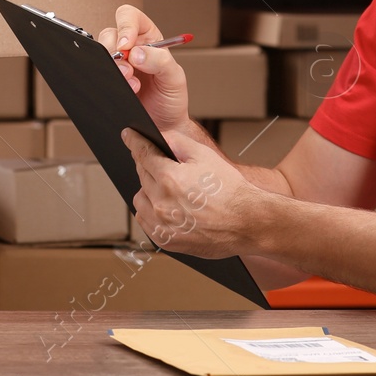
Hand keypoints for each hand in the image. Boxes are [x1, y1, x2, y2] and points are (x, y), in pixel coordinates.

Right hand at [98, 5, 193, 136]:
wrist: (164, 125)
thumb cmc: (171, 99)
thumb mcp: (174, 77)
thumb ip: (160, 61)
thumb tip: (137, 52)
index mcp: (148, 38)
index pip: (130, 17)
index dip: (125, 26)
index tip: (127, 45)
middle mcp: (130, 47)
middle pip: (110, 35)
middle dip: (116, 53)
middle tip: (128, 71)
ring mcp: (118, 64)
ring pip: (100, 53)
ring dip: (113, 68)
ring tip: (131, 85)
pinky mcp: (108, 79)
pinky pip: (97, 72)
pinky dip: (106, 80)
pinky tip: (123, 90)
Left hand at [124, 127, 262, 257]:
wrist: (246, 223)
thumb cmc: (230, 190)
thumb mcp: (206, 156)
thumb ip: (178, 142)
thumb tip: (159, 136)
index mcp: (170, 179)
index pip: (143, 154)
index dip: (134, 141)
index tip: (128, 136)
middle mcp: (162, 202)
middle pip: (141, 175)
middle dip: (149, 166)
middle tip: (165, 166)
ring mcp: (162, 224)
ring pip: (139, 199)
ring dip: (148, 189)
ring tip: (168, 189)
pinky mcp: (166, 240)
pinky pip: (145, 220)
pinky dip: (151, 210)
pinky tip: (168, 207)